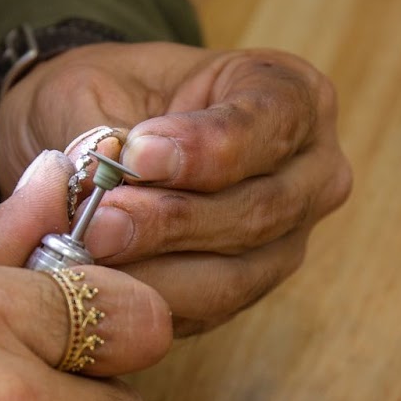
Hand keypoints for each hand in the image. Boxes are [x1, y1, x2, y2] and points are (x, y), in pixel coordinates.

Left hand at [0, 42, 350, 334]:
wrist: (102, 142)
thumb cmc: (112, 95)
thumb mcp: (98, 88)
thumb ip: (102, 135)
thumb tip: (94, 175)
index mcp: (291, 95)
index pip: (270, 123)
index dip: (207, 145)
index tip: (140, 152)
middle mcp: (311, 172)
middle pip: (261, 210)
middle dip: (173, 221)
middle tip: (100, 222)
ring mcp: (288, 241)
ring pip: (236, 274)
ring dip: (156, 270)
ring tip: (89, 253)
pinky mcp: (249, 292)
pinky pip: (205, 312)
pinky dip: (146, 301)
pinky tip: (97, 285)